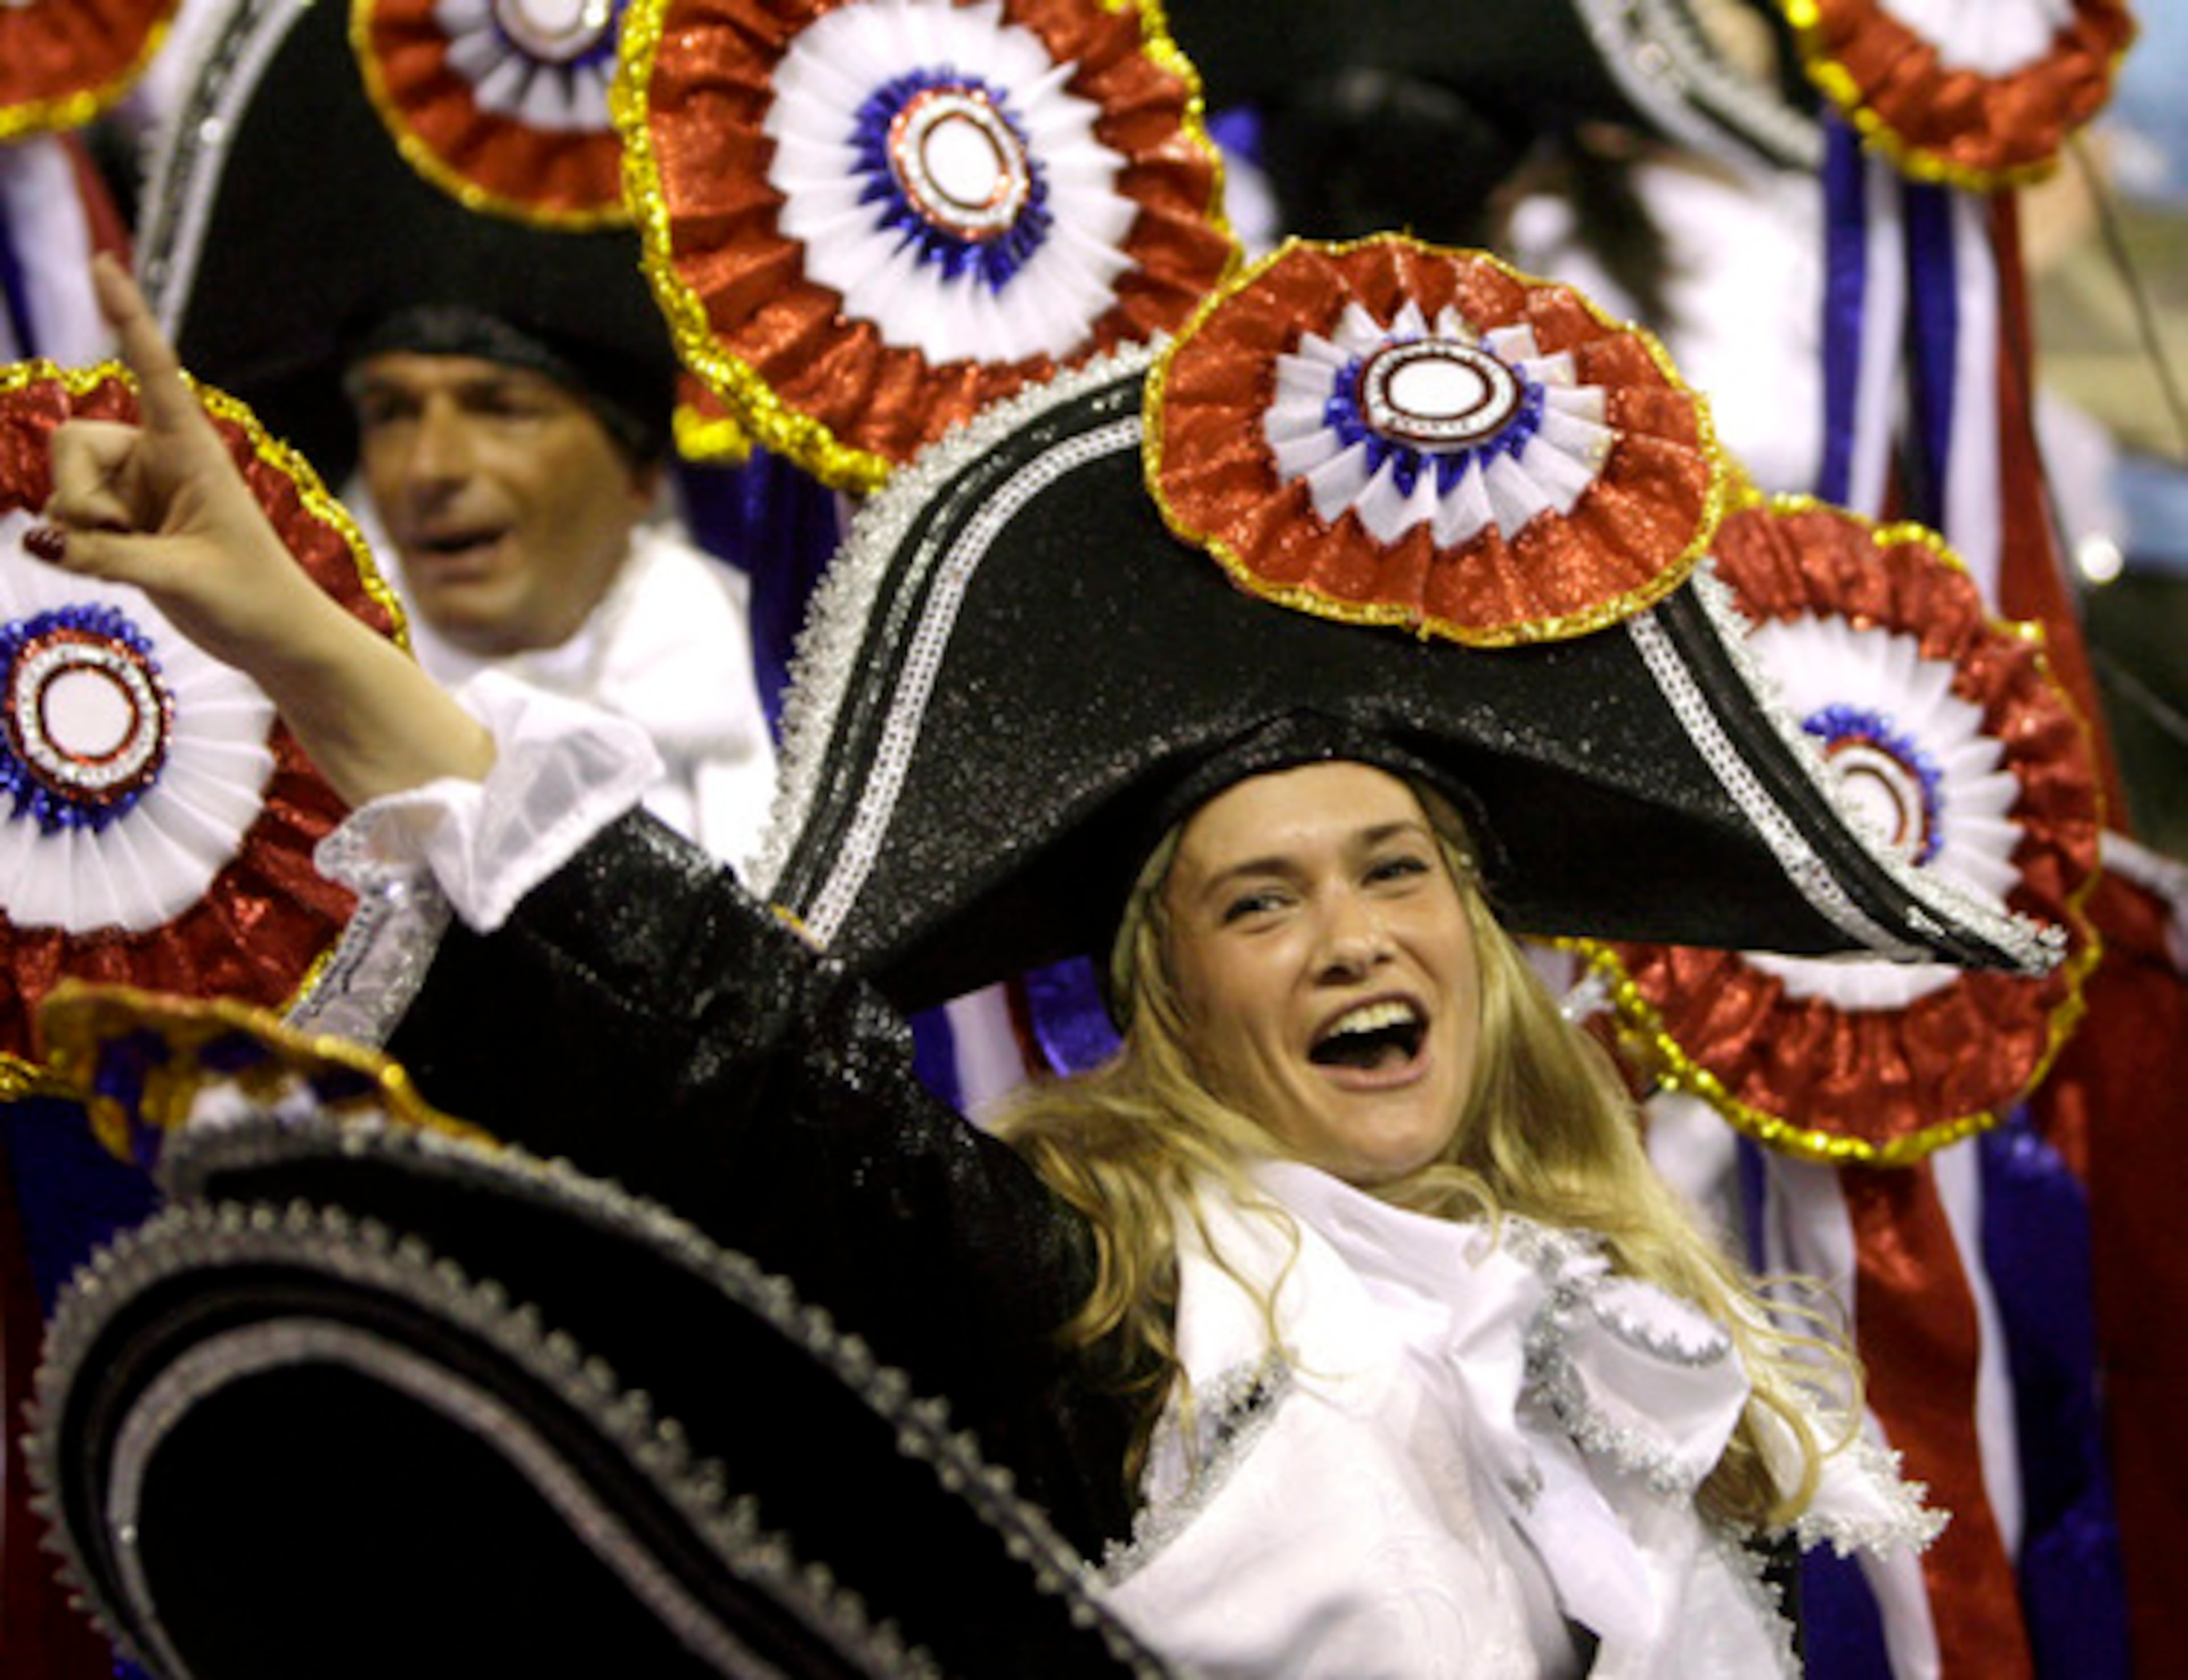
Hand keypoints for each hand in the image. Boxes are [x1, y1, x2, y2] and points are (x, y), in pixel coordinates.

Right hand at [30, 254, 493, 803]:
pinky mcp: (126, 523)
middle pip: (74, 442)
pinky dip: (78, 543)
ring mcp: (140, 490)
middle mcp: (161, 459)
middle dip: (76, 491)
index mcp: (191, 450)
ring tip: (133, 555)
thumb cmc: (253, 602)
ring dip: (79, 523)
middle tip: (117, 535)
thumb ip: (107, 556)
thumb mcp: (181, 578)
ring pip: (66, 482)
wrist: (278, 640)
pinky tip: (116, 564)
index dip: (127, 316)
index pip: (154, 370)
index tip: (104, 262)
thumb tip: (39, 538)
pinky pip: (70, 517)